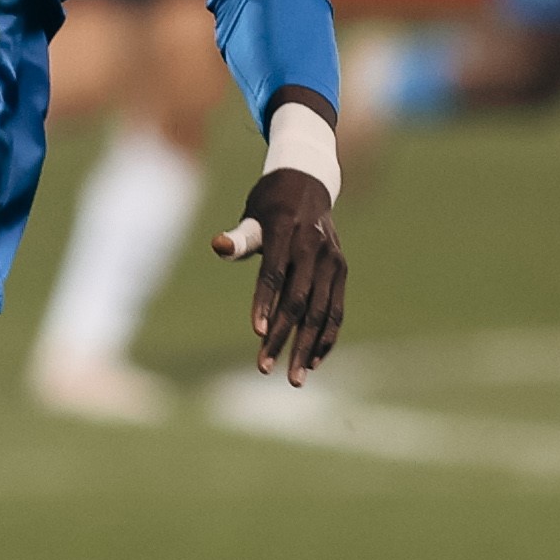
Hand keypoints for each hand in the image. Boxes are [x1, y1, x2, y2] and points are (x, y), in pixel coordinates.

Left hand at [211, 163, 347, 383]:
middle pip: (299, 300)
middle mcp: (314, 246)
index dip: (265, 304)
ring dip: (308, 347)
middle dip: (282, 338)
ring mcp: (332, 260)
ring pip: (322, 311)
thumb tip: (218, 246)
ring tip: (294, 378)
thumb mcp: (252, 214)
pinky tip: (314, 362)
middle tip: (264, 369)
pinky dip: (327, 337)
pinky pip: (337, 309)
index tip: (256, 334)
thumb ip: (240, 238)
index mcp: (287, 231)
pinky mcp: (342, 270)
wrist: (310, 182)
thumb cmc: (271, 204)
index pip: (274, 273)